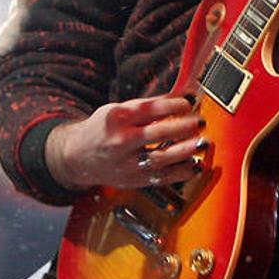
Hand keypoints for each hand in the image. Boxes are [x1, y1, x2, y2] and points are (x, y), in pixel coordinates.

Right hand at [45, 95, 207, 190]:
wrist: (76, 156)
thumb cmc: (103, 129)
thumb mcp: (118, 110)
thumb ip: (148, 106)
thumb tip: (181, 97)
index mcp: (117, 118)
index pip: (150, 109)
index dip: (174, 105)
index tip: (189, 103)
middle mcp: (121, 141)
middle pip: (157, 133)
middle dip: (183, 127)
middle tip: (200, 122)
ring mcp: (126, 163)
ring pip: (160, 158)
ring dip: (185, 151)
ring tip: (202, 143)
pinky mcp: (132, 181)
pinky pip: (160, 178)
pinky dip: (181, 173)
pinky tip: (195, 165)